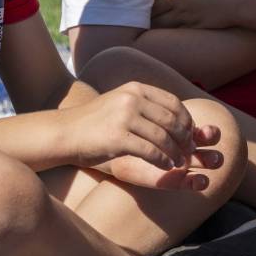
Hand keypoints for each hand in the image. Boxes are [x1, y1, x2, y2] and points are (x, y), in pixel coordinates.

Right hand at [65, 81, 222, 190]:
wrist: (65, 132)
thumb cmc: (95, 122)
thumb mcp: (121, 102)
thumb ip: (145, 105)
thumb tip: (177, 116)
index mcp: (135, 88)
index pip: (173, 103)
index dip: (186, 120)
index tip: (190, 135)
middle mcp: (132, 99)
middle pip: (171, 120)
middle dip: (185, 138)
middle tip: (189, 152)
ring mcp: (124, 117)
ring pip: (163, 137)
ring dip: (176, 152)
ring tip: (180, 162)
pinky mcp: (117, 137)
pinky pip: (150, 151)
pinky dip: (162, 160)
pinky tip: (166, 167)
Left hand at [151, 0, 250, 29]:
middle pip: (150, 4)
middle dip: (144, 6)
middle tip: (140, 7)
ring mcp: (183, 13)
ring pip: (157, 20)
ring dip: (151, 20)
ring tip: (147, 21)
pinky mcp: (192, 26)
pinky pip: (170, 31)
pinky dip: (163, 32)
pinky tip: (160, 33)